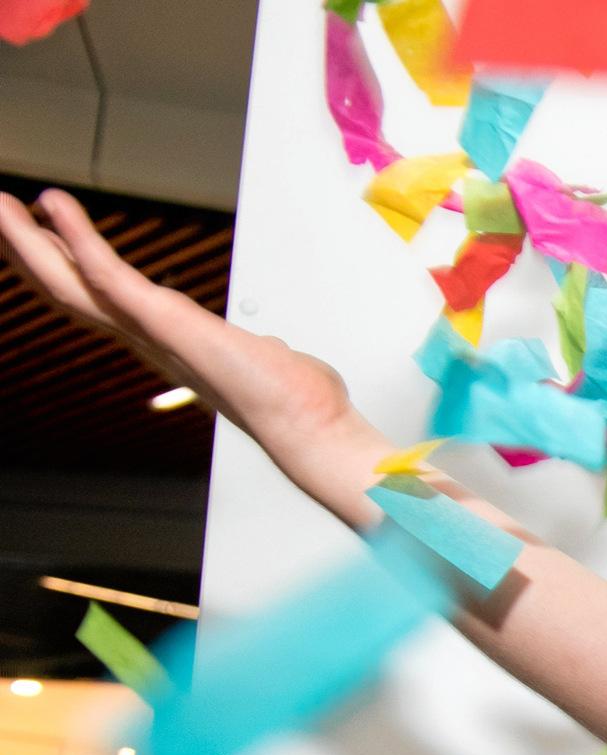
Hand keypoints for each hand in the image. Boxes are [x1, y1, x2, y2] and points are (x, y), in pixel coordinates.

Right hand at [0, 189, 356, 452]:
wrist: (308, 425)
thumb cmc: (292, 398)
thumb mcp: (260, 361)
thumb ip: (250, 351)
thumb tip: (266, 349)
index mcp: (162, 342)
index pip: (96, 298)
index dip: (62, 266)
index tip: (37, 234)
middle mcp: (146, 339)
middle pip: (66, 289)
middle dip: (27, 249)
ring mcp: (150, 332)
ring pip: (71, 282)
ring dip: (29, 242)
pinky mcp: (165, 323)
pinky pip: (110, 276)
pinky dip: (80, 239)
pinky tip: (54, 206)